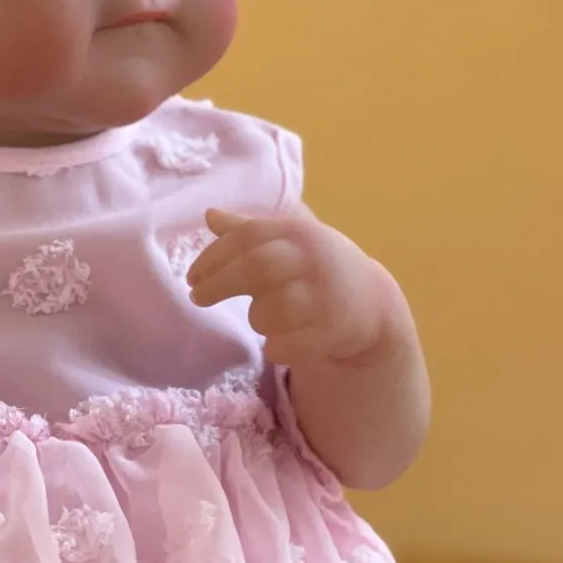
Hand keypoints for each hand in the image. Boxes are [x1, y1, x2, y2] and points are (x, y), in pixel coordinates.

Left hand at [187, 208, 388, 364]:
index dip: (214, 255)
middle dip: (219, 283)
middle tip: (196, 297)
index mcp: (299, 232)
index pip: (248, 236)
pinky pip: (286, 346)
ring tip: (266, 318)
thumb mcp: (290, 242)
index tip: (191, 275)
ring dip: (258, 318)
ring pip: (270, 311)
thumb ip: (249, 231)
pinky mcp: (334, 331)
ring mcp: (326, 296)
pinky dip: (275, 347)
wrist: (371, 303)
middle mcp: (314, 259)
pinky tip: (279, 343)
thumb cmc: (317, 268)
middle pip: (256, 267)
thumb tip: (209, 214)